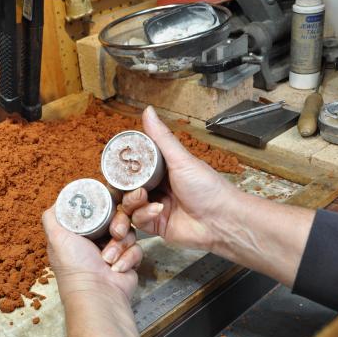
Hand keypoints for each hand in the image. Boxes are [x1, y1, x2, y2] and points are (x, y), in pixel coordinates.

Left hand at [42, 207, 142, 300]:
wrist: (99, 295)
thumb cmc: (75, 267)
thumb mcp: (57, 237)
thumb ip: (53, 217)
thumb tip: (59, 201)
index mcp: (82, 233)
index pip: (98, 211)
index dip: (104, 207)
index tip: (109, 206)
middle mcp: (97, 241)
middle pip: (117, 219)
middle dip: (118, 226)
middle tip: (114, 234)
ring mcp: (115, 250)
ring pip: (129, 232)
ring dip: (120, 246)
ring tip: (109, 259)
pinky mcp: (129, 260)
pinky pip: (137, 248)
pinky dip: (128, 258)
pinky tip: (117, 268)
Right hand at [110, 106, 242, 250]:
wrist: (221, 220)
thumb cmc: (208, 188)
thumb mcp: (181, 159)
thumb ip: (161, 137)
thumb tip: (148, 110)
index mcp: (162, 170)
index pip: (134, 168)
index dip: (123, 169)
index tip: (116, 168)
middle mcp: (157, 188)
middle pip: (127, 188)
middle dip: (124, 188)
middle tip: (133, 186)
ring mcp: (154, 207)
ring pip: (128, 206)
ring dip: (133, 202)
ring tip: (144, 198)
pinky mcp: (155, 226)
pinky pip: (137, 221)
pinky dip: (144, 215)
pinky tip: (157, 211)